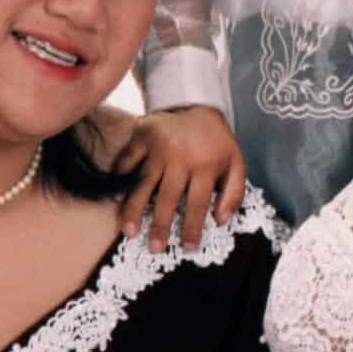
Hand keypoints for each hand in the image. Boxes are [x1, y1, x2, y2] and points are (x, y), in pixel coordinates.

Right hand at [116, 107, 245, 251]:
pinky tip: (116, 199)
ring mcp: (159, 147)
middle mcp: (182, 157)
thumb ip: (234, 193)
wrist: (197, 103)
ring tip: (129, 231)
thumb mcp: (236, 163)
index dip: (193, 228)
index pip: (199, 203)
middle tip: (154, 248)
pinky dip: (120, 178)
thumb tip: (220, 221)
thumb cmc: (216, 142)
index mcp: (207, 165)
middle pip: (169, 198)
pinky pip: (128, 160)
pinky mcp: (142, 136)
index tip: (188, 247)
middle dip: (160, 226)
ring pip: (144, 183)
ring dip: (135, 209)